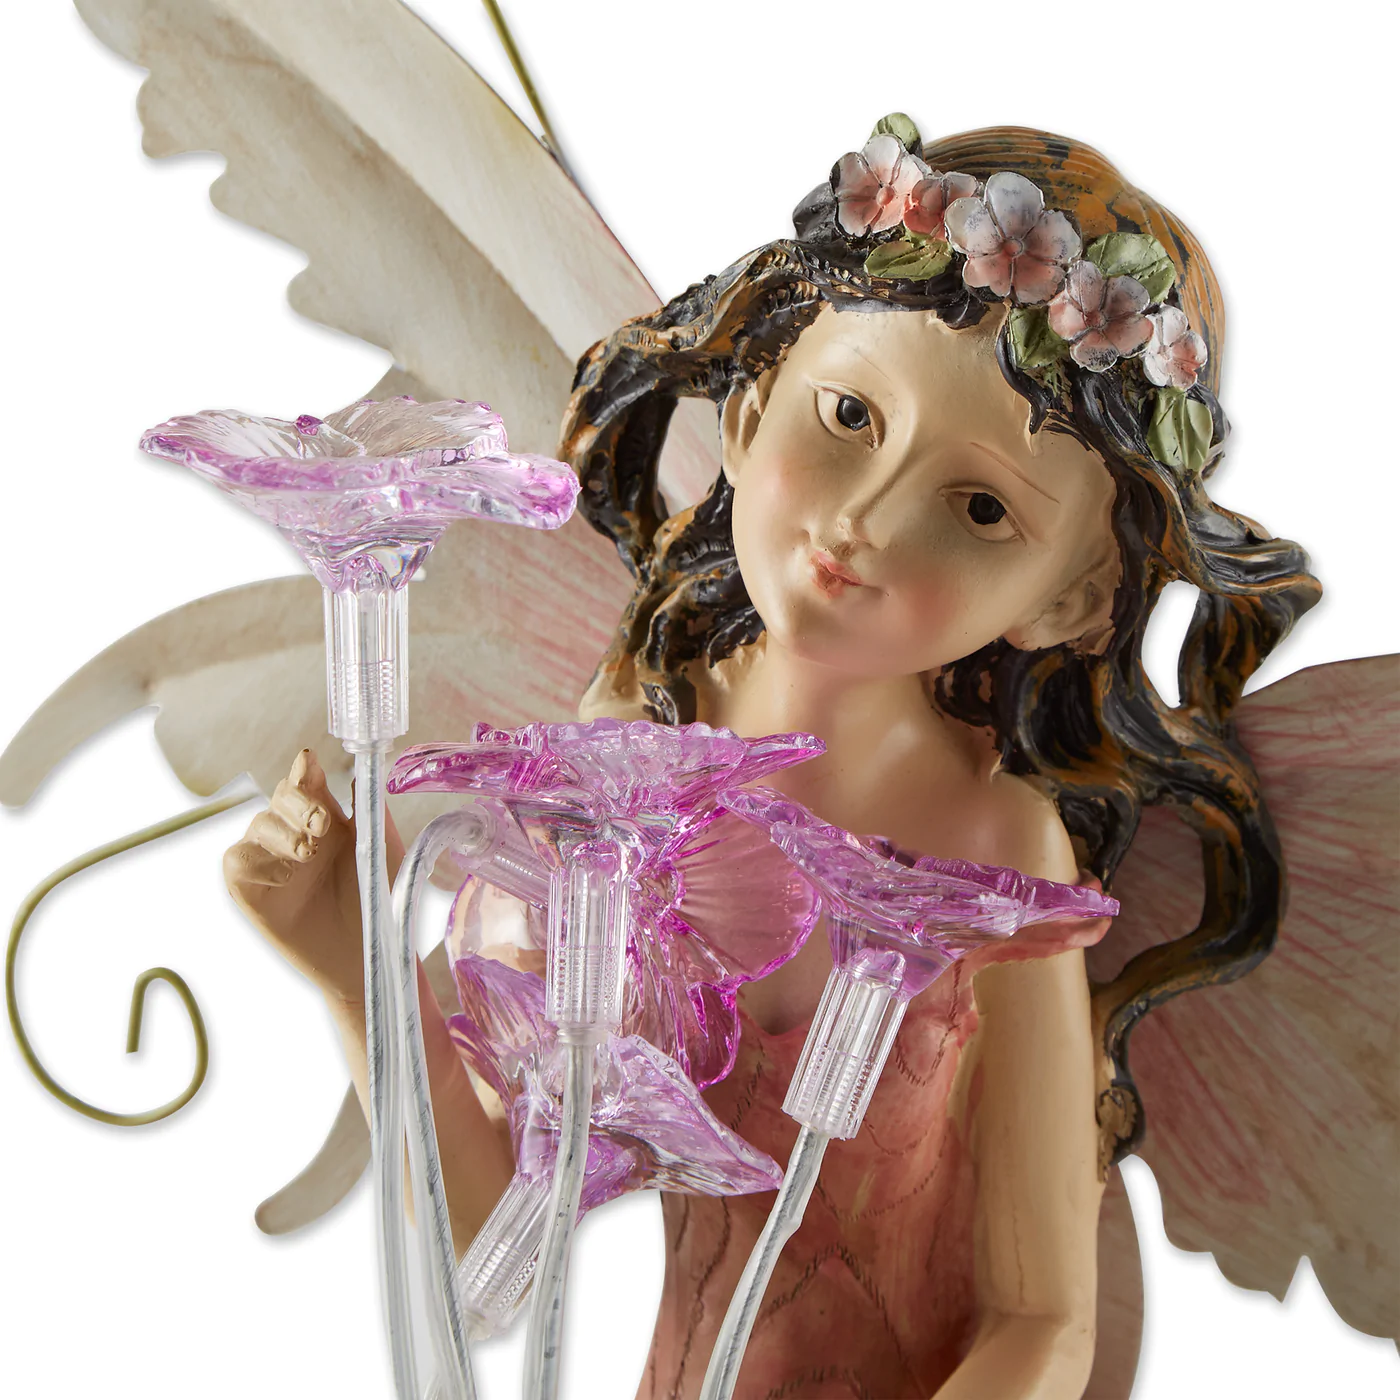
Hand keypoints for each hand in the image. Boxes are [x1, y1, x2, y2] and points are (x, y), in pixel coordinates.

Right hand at [223, 748, 401, 1005]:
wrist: (366, 955)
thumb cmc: (378, 903)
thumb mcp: (382, 853)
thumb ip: (371, 812)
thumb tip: (360, 773)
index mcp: (327, 818)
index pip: (306, 781)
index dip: (304, 770)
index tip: (308, 765)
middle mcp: (294, 833)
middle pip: (279, 796)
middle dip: (297, 804)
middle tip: (321, 825)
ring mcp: (270, 861)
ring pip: (256, 825)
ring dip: (280, 833)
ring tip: (307, 854)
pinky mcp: (250, 891)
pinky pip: (236, 861)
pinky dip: (256, 861)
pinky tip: (285, 876)